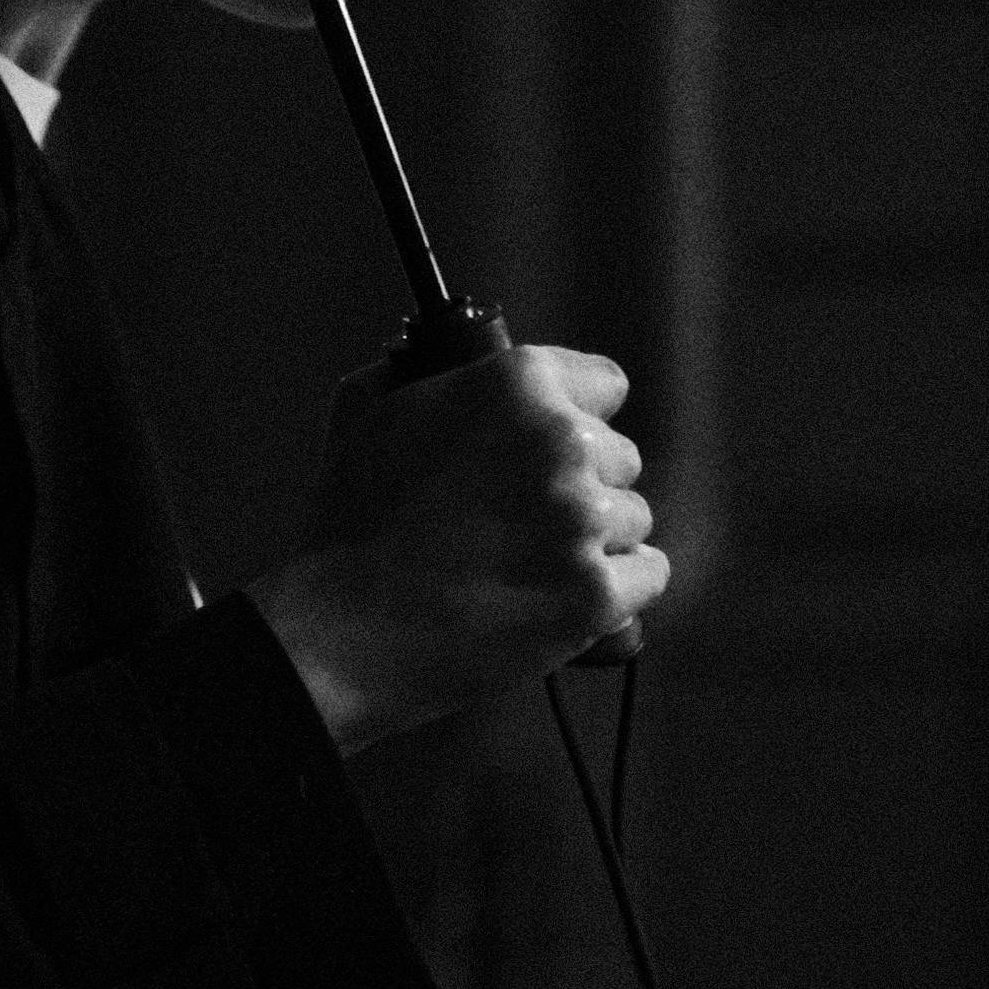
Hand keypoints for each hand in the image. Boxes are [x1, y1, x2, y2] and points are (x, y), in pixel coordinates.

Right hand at [247, 334, 662, 750]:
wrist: (339, 632)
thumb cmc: (347, 524)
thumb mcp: (366, 414)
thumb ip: (414, 372)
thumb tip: (429, 357)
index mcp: (516, 383)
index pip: (605, 384)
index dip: (578, 415)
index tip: (553, 446)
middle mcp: (562, 442)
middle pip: (620, 458)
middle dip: (579, 486)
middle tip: (518, 520)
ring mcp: (583, 520)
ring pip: (632, 519)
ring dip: (593, 542)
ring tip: (525, 567)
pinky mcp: (596, 594)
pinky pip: (648, 575)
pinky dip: (617, 592)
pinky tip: (564, 597)